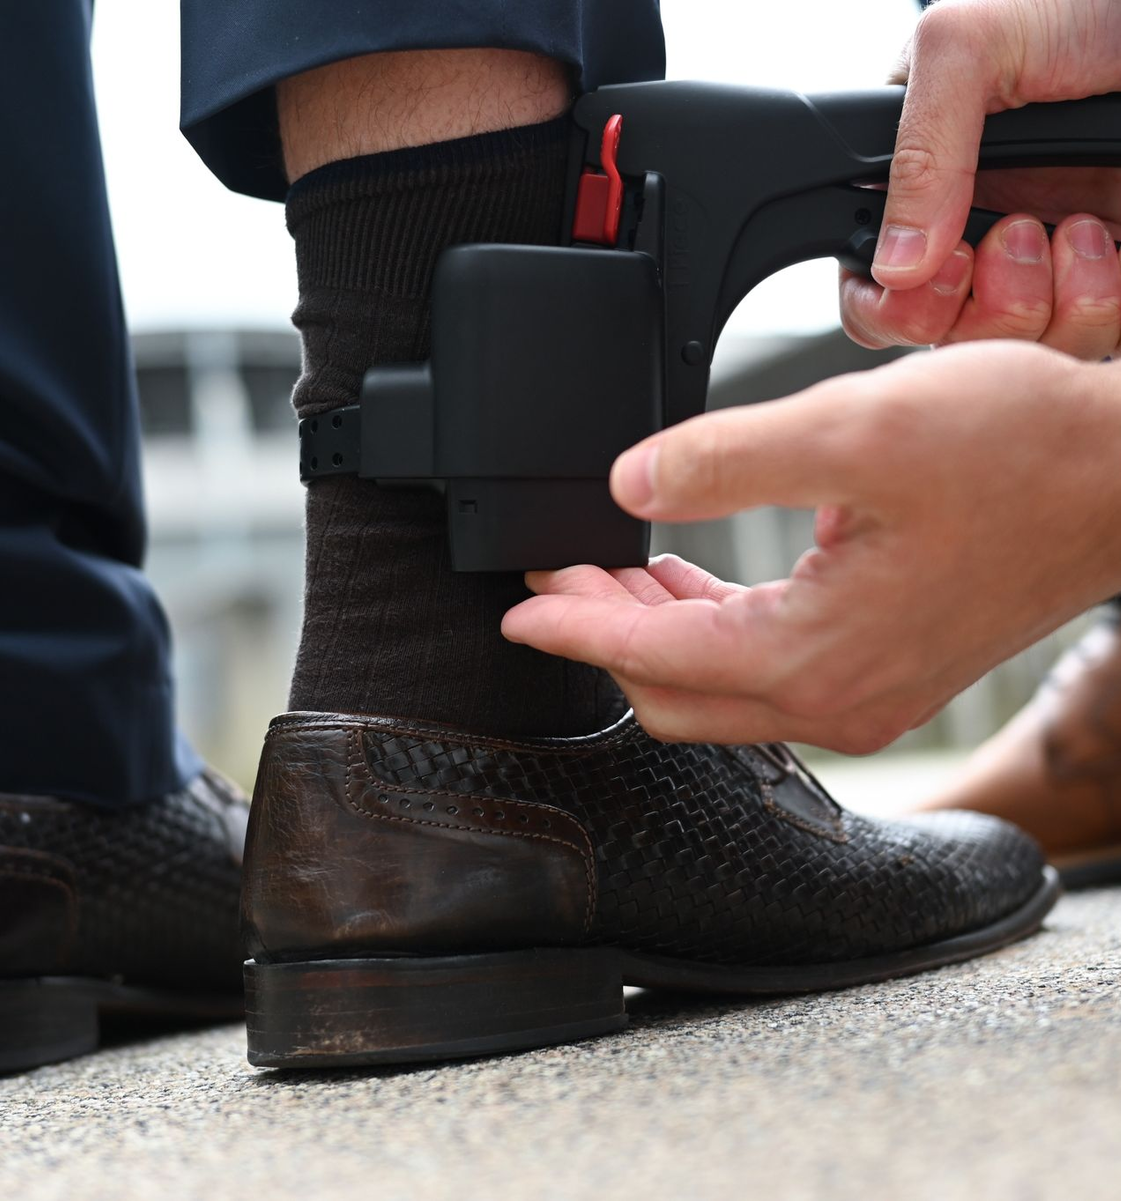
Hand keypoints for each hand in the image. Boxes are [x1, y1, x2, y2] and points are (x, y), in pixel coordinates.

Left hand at [501, 343, 1120, 751]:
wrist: (1120, 475)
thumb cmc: (1019, 452)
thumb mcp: (857, 429)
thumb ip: (728, 458)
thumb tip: (631, 482)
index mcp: (814, 654)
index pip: (651, 659)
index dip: (572, 630)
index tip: (519, 612)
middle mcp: (833, 697)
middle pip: (673, 690)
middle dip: (601, 636)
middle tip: (557, 579)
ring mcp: (861, 693)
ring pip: (716, 686)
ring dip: (652, 635)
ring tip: (607, 575)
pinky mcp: (881, 670)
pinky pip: (764, 672)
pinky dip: (710, 633)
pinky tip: (687, 587)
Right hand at [842, 0, 1120, 356]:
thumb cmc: (1073, 7)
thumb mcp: (967, 47)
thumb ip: (918, 154)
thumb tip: (895, 267)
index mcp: (913, 195)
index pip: (871, 297)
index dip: (895, 308)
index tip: (943, 269)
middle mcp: (971, 240)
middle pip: (946, 341)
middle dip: (984, 309)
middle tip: (1018, 234)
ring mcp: (1039, 266)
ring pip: (1020, 349)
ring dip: (1051, 306)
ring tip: (1075, 230)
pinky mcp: (1102, 278)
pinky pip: (1089, 338)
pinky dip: (1100, 305)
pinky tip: (1106, 243)